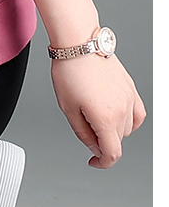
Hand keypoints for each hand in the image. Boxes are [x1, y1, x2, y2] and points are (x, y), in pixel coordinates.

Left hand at [50, 53, 146, 167]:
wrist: (79, 43)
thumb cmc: (70, 71)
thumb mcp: (68, 109)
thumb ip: (83, 134)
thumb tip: (94, 148)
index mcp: (105, 118)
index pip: (112, 153)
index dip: (102, 163)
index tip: (93, 162)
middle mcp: (122, 109)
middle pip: (118, 141)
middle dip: (102, 142)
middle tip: (84, 128)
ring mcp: (129, 98)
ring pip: (128, 128)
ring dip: (114, 130)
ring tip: (95, 117)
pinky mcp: (131, 88)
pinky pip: (138, 113)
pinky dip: (129, 120)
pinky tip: (117, 116)